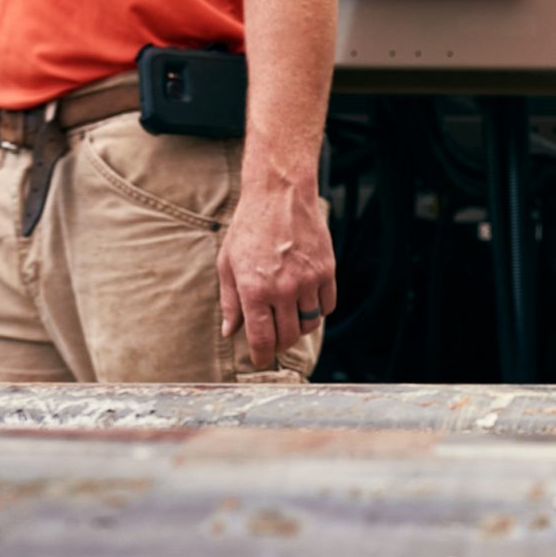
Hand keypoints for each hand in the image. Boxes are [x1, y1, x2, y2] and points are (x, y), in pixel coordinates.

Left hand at [218, 169, 334, 369]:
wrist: (279, 196)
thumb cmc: (249, 228)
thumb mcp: (228, 264)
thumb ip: (229, 301)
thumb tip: (231, 331)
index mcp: (254, 290)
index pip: (262, 338)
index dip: (261, 356)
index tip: (260, 360)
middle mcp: (283, 289)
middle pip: (288, 337)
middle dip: (279, 345)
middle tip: (273, 342)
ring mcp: (308, 281)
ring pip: (310, 324)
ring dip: (298, 329)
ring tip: (289, 320)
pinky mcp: (327, 271)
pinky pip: (327, 306)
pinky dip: (318, 312)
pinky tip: (306, 304)